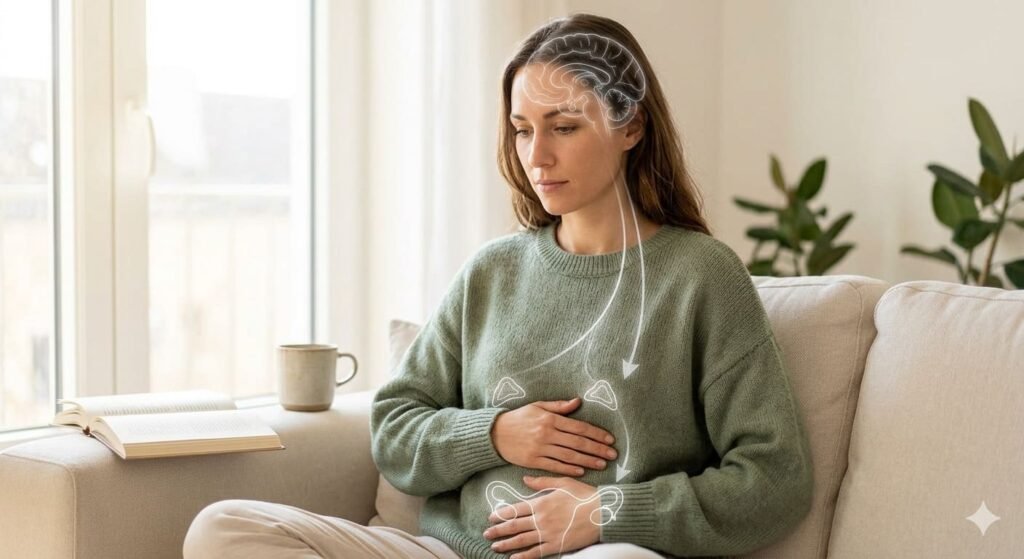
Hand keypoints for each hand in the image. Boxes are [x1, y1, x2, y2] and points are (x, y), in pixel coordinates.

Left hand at [483, 476, 601, 558]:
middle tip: (486, 534)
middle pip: (515, 526)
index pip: (516, 509)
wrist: (602, 512)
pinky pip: (536, 552)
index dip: (502, 514)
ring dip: (506, 544)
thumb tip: (525, 478)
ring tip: (494, 546)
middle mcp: (541, 519)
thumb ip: (542, 481)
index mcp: (542, 502)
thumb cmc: (584, 495)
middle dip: (498, 530)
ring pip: (522, 540)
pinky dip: (524, 556)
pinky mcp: (557, 545)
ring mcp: (548, 533)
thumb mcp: (563, 482)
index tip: (491, 517)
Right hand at [491, 398, 617, 476]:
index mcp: (550, 419)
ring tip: (602, 463)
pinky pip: (555, 466)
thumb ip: (559, 406)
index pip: (579, 427)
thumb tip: (578, 401)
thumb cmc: (518, 418)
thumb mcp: (537, 406)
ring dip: (588, 460)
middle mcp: (547, 433)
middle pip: (578, 442)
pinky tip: (582, 471)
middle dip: (597, 449)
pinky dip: (569, 469)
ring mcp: (540, 448)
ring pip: (569, 456)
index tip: (609, 439)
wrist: (494, 433)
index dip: (596, 433)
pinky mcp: (533, 461)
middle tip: (613, 454)